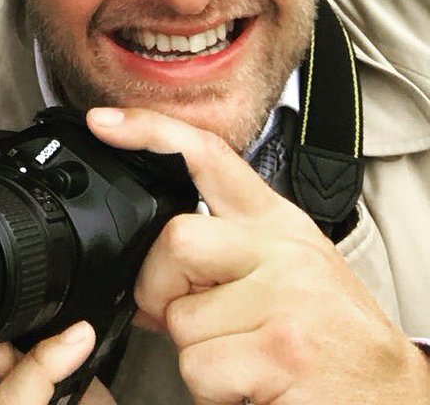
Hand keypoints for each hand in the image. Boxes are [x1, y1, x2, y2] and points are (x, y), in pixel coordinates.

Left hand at [86, 106, 429, 403]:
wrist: (396, 401)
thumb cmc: (334, 342)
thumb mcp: (285, 275)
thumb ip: (221, 257)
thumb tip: (142, 275)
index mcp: (277, 224)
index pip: (207, 155)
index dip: (149, 131)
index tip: (104, 123)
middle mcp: (283, 250)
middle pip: (174, 241)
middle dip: (165, 291)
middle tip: (202, 323)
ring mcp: (285, 299)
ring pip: (181, 319)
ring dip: (198, 355)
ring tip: (246, 361)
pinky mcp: (281, 353)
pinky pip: (199, 369)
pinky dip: (214, 392)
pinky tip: (253, 388)